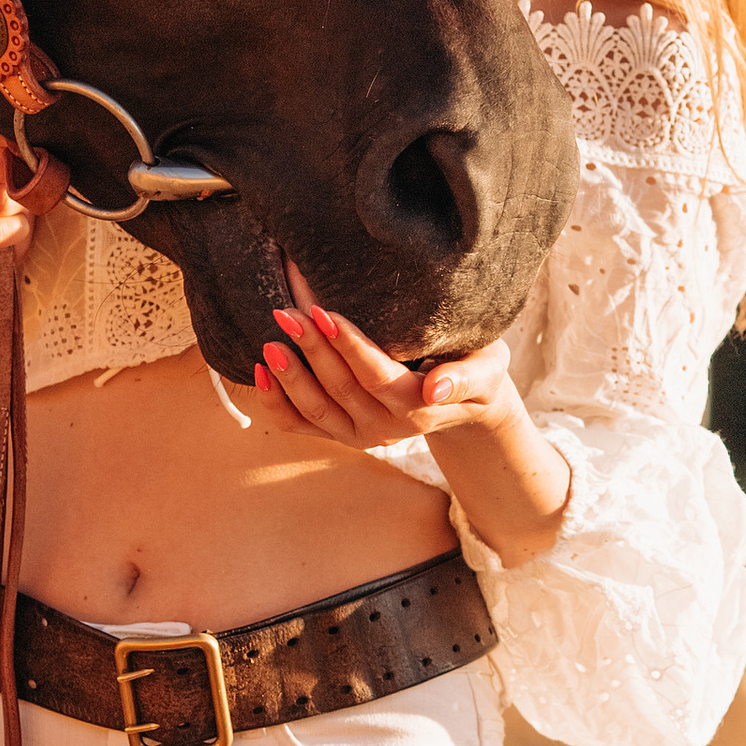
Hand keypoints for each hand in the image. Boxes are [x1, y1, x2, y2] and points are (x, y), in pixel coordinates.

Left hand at [253, 281, 521, 454]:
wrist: (467, 402)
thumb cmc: (477, 368)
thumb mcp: (487, 368)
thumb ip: (466, 377)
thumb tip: (436, 389)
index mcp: (418, 407)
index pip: (376, 375)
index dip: (348, 346)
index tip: (323, 312)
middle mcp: (386, 427)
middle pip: (341, 388)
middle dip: (312, 349)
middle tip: (287, 312)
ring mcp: (359, 434)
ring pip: (316, 409)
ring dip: (290, 376)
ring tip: (271, 340)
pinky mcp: (340, 434)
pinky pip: (301, 425)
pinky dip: (276, 402)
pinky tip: (258, 371)